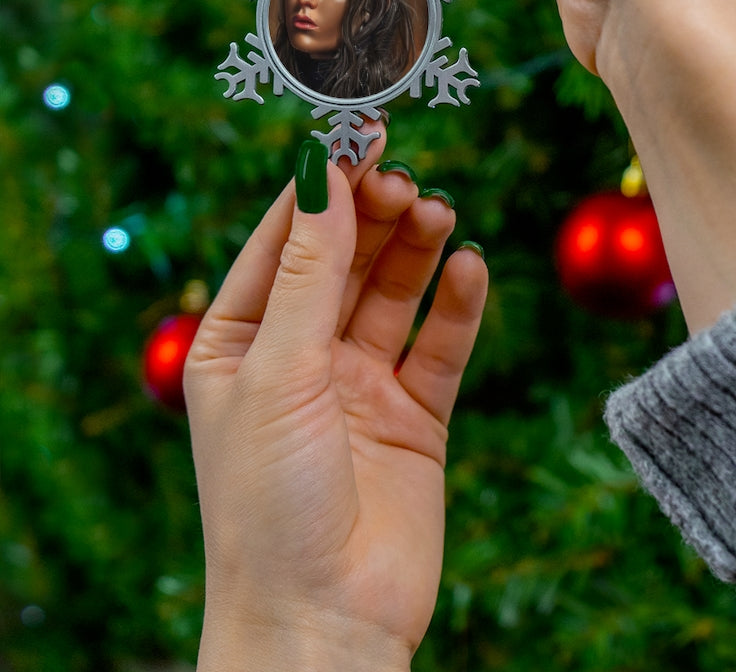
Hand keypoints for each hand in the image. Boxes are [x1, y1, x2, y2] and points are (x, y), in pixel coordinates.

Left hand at [185, 139, 487, 671]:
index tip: (359, 135)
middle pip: (345, 259)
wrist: (325, 623)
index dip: (321, 187)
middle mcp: (300, 356)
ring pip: (394, 293)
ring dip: (417, 249)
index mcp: (241, 342)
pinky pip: (440, 345)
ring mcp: (360, 384)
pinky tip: (471, 268)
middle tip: (406, 181)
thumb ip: (309, 270)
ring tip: (440, 213)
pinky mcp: (415, 415)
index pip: (283, 241)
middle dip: (374, 215)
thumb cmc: (270, 502)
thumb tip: (322, 171)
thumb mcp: (279, 370)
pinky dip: (458, 305)